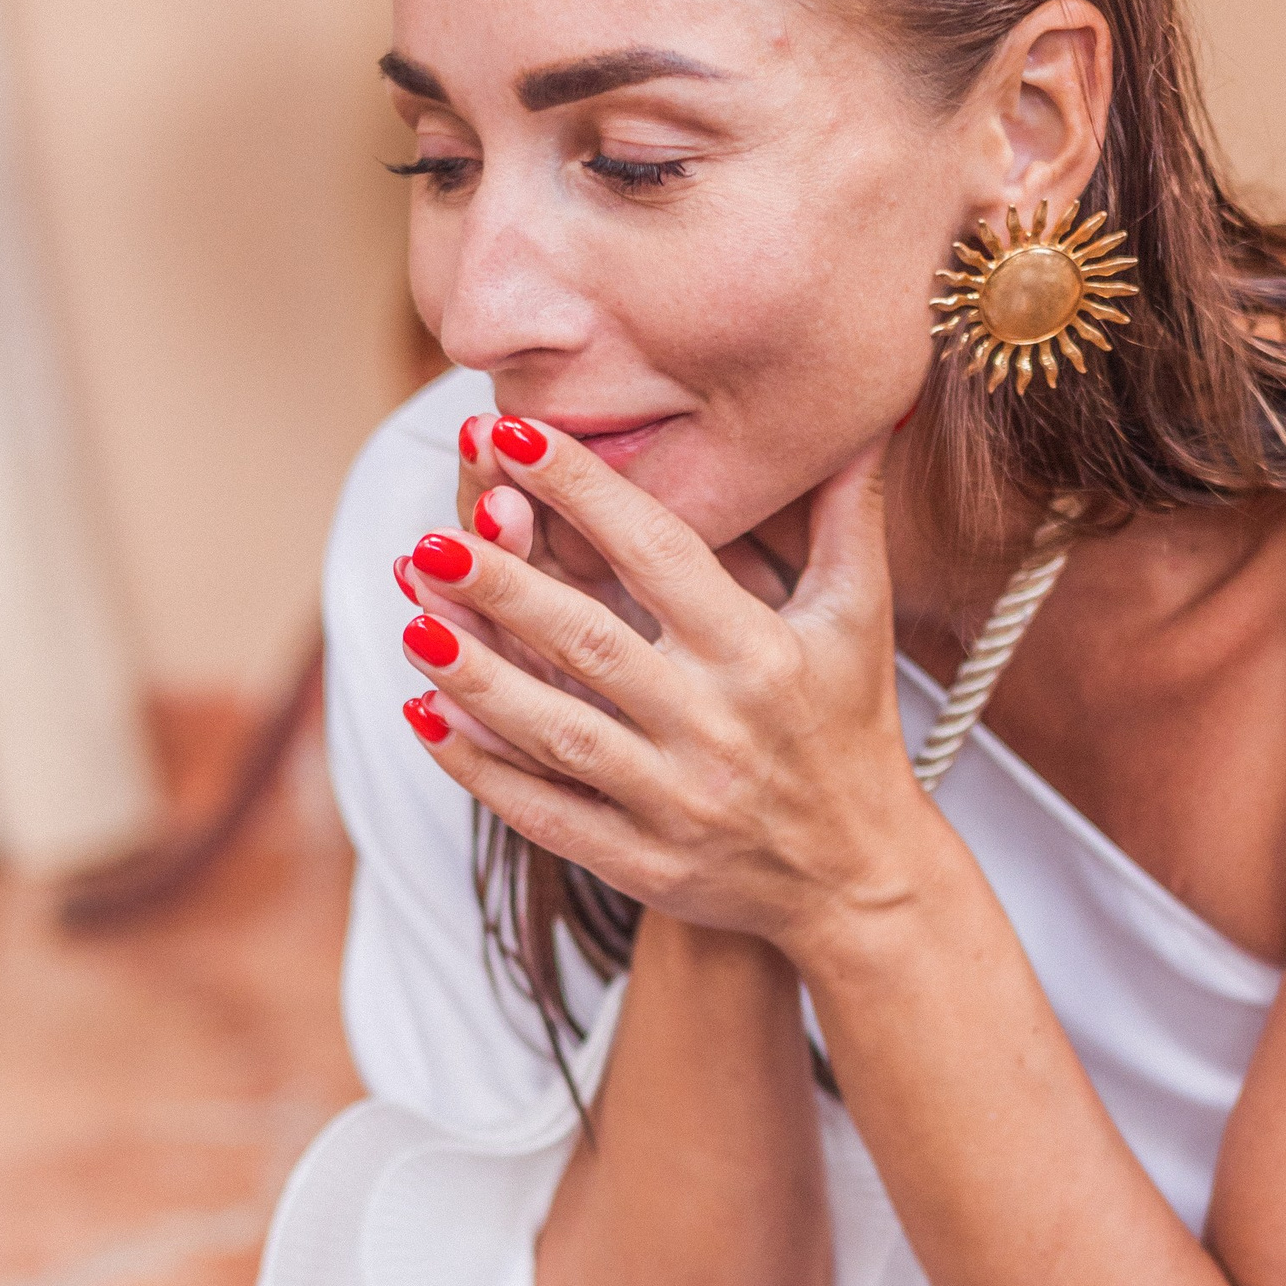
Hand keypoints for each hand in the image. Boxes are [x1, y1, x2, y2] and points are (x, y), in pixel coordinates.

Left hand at [396, 418, 944, 953]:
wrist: (860, 879)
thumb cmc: (850, 730)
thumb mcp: (858, 618)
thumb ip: (848, 512)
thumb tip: (873, 407)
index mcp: (759, 652)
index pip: (659, 553)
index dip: (584, 489)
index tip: (515, 436)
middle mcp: (716, 726)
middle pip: (590, 644)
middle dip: (504, 588)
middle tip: (430, 539)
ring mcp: (676, 800)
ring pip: (556, 732)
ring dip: (476, 678)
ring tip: (412, 620)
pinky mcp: (644, 863)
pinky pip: (546, 813)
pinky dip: (481, 770)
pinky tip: (424, 715)